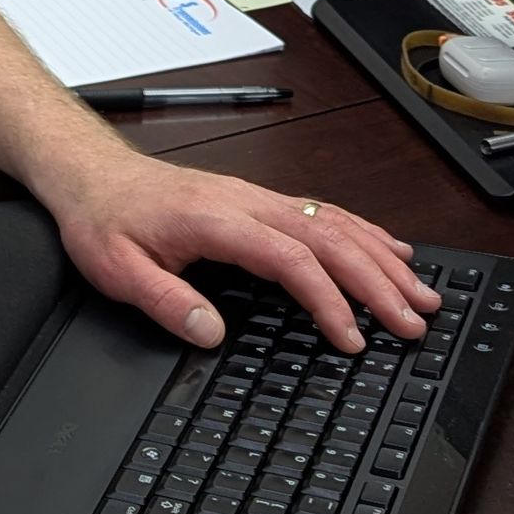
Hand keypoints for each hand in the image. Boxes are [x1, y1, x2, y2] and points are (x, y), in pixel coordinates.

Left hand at [43, 147, 440, 352]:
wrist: (91, 174)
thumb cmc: (104, 219)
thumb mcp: (116, 269)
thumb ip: (164, 302)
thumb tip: (209, 334)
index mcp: (217, 220)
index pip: (291, 261)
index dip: (328, 301)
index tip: (351, 339)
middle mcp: (247, 203)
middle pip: (330, 239)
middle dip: (379, 283)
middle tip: (415, 321)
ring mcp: (257, 199)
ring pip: (335, 223)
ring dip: (382, 258)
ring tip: (422, 293)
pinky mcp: (259, 201)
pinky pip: (323, 213)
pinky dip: (364, 233)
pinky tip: (388, 251)